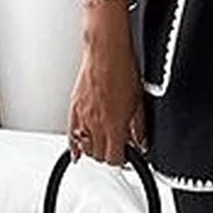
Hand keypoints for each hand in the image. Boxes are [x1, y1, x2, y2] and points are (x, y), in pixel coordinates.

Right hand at [67, 15, 147, 166]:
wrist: (105, 51)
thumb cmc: (123, 70)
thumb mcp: (139, 101)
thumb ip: (139, 127)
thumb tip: (142, 142)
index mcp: (114, 124)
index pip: (114, 159)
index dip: (123, 161)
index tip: (127, 156)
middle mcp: (95, 124)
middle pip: (98, 156)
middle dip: (109, 154)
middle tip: (117, 147)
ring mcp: (82, 117)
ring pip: (84, 148)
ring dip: (94, 149)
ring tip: (103, 143)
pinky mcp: (73, 107)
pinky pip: (70, 134)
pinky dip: (74, 145)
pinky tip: (77, 150)